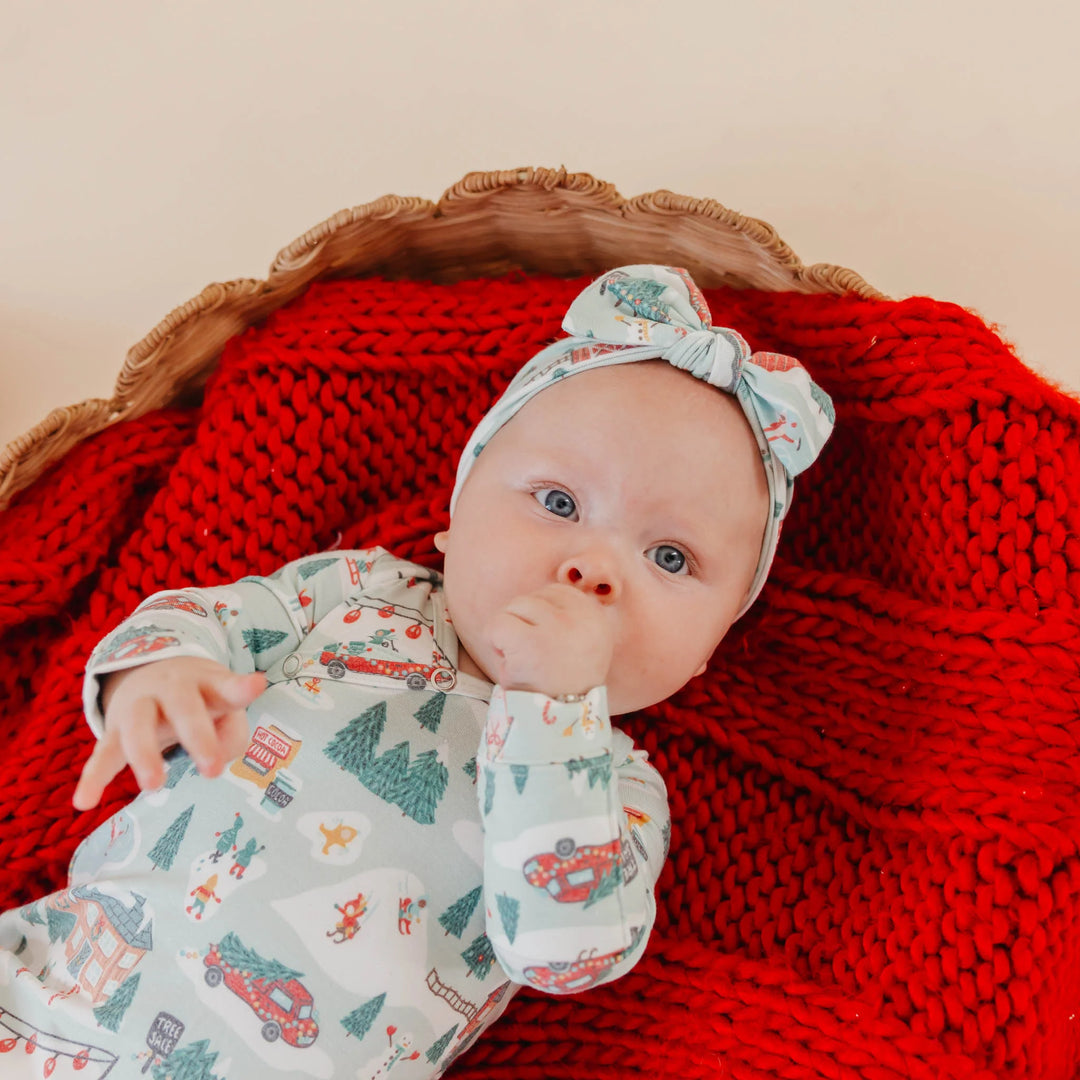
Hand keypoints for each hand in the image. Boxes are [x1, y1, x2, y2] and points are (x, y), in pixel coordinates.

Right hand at [72, 657, 265, 810]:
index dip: (241, 688)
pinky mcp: (115, 730)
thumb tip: (219, 758)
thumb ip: (232, 733)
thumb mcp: (224, 707)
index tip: (255, 686)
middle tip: (212, 770)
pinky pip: (102, 752)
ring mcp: (139, 707)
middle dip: (198, 737)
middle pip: (184, 707)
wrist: (153, 671)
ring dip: (145, 755)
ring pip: (137, 727)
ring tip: (153, 785)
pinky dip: (92, 777)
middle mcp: (172, 688)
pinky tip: (83, 802)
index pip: (226, 686)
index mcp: (206, 681)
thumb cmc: (200, 698)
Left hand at [485, 583, 614, 697]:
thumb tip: (540, 593)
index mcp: (596, 616)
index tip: (549, 648)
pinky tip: (510, 665)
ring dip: (509, 637)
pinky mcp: (530, 644)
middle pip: (532, 598)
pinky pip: (496, 625)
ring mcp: (556, 629)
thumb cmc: (564, 686)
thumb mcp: (581, 644)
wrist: (562, 726)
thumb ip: (568, 617)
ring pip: (512, 609)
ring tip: (525, 665)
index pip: (556, 592)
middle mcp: (582, 618)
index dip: (541, 619)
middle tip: (536, 661)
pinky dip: (494, 644)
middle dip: (523, 626)